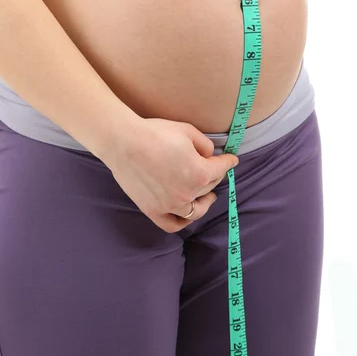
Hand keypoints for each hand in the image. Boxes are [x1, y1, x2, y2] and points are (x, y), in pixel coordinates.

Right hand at [105, 116, 238, 232]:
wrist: (124, 142)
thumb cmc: (155, 133)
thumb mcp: (188, 131)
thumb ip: (206, 146)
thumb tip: (209, 156)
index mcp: (200, 173)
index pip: (221, 168)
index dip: (229, 162)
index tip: (232, 160)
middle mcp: (188, 193)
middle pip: (209, 186)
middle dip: (215, 176)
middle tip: (214, 169)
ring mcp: (170, 205)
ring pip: (196, 209)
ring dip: (205, 201)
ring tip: (208, 196)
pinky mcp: (153, 210)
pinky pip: (173, 224)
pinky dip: (182, 221)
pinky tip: (186, 213)